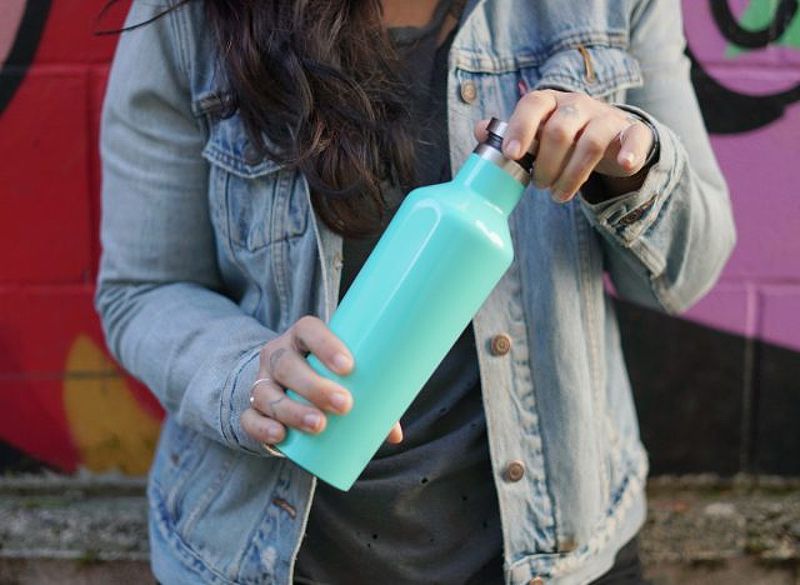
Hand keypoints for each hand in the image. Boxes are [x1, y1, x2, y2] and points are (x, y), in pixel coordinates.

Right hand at [241, 315, 402, 447]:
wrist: (285, 388)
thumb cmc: (326, 378)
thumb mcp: (345, 380)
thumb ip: (371, 399)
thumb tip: (395, 435)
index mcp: (302, 337)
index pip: (308, 329)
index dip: (326, 344)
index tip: (349, 366)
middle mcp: (278, 354)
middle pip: (287, 364)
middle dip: (314, 385)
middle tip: (344, 404)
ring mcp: (261, 381)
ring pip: (267, 392)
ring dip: (293, 410)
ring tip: (319, 425)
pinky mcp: (251, 409)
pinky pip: (250, 418)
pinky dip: (263, 428)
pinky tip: (281, 436)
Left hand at [475, 89, 654, 201]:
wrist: (611, 137)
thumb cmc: (564, 137)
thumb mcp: (537, 133)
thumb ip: (510, 133)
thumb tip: (479, 129)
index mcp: (551, 101)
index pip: (533, 103)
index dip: (521, 127)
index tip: (512, 154)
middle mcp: (579, 104)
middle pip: (560, 129)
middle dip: (546, 164)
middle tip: (539, 186)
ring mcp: (607, 117)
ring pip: (591, 141)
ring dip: (573, 175)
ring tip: (559, 196)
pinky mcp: (632, 132)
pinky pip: (635, 137)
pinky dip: (630, 152)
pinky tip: (622, 165)